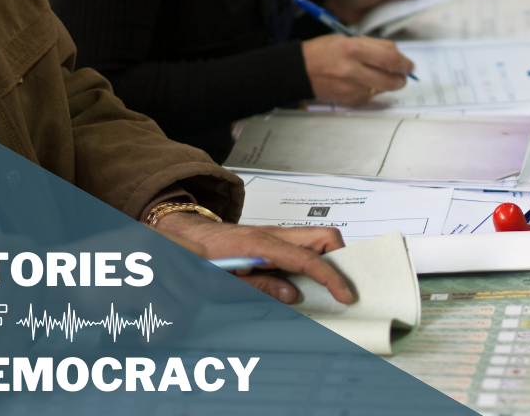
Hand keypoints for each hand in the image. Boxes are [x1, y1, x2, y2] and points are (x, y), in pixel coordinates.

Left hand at [154, 213, 353, 304]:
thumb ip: (260, 287)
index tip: (344, 295)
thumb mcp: (223, 283)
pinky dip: (311, 261)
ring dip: (327, 260)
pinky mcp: (274, 238)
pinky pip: (302, 245)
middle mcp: (273, 234)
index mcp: (261, 245)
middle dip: (340, 259)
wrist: (184, 235)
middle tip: (342, 285)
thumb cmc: (199, 257)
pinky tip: (303, 280)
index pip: (308, 259)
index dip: (331, 278)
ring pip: (316, 238)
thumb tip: (292, 295)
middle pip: (323, 236)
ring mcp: (275, 233)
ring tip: (326, 287)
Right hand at [302, 34, 414, 105]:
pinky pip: (370, 96)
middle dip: (402, 78)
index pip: (391, 58)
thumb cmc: (325, 50)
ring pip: (383, 89)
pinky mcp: (349, 101)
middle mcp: (353, 70)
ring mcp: (351, 88)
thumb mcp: (348, 39)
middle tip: (403, 75)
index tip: (409, 65)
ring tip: (380, 76)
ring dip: (387, 83)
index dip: (405, 63)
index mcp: (353, 49)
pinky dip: (371, 89)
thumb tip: (397, 56)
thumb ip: (374, 47)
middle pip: (391, 80)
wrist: (301, 70)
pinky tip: (360, 82)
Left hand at [322, 0, 431, 23]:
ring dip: (425, 13)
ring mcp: (397, 2)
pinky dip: (412, 22)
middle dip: (436, 0)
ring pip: (416, 7)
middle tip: (452, 10)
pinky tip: (421, 30)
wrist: (336, 5)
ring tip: (441, 22)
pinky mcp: (391, 16)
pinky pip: (405, 19)